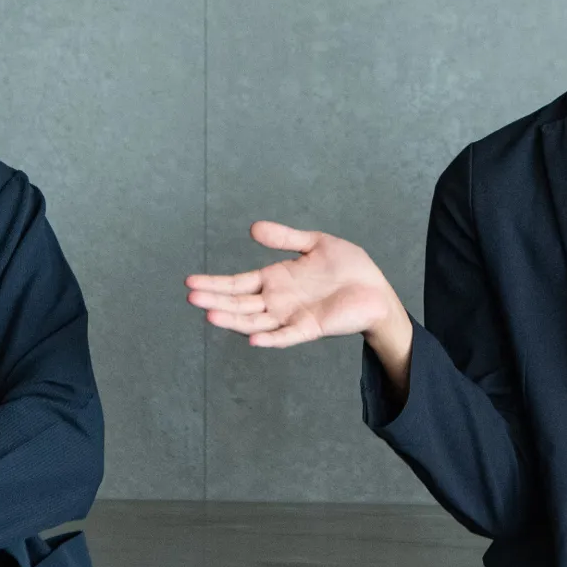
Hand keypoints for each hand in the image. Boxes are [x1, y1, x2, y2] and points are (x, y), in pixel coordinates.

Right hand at [186, 222, 408, 348]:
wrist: (376, 289)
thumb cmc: (348, 267)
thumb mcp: (315, 243)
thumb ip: (285, 238)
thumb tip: (253, 228)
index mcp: (275, 279)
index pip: (238, 283)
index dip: (215, 283)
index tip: (190, 282)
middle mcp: (277, 300)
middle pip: (239, 302)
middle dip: (215, 299)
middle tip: (191, 297)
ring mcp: (291, 316)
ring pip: (254, 321)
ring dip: (233, 319)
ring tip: (210, 315)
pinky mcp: (309, 328)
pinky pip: (285, 336)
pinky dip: (269, 338)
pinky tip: (252, 338)